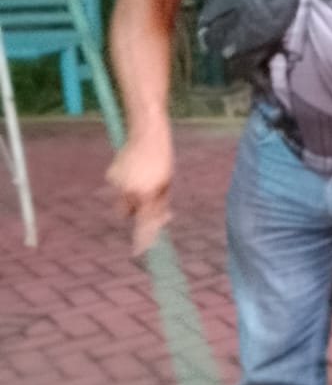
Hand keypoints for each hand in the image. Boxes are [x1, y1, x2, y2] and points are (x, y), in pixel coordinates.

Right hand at [106, 122, 172, 255]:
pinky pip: (117, 186)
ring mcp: (118, 182)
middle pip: (128, 214)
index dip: (141, 239)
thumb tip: (162, 219)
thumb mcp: (167, 184)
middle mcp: (129, 191)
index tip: (138, 252)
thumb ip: (162, 204)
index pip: (143, 223)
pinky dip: (124, 182)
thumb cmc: (163, 159)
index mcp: (146, 194)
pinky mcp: (110, 174)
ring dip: (130, 195)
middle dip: (135, 209)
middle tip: (146, 195)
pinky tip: (134, 168)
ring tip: (142, 175)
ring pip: (122, 200)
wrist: (148, 133)